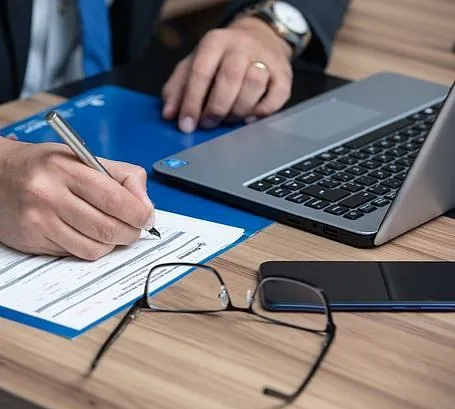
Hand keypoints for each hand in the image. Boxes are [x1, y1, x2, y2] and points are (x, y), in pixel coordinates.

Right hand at [0, 139, 153, 259]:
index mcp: (67, 169)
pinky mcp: (33, 241)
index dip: (139, 213)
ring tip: (112, 231)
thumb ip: (123, 176)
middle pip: (107, 228)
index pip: (116, 199)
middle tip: (134, 228)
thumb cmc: (47, 166)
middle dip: (131, 233)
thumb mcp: (85, 158)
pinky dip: (91, 248)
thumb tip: (146, 205)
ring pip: (94, 248)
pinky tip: (88, 234)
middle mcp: (50, 195)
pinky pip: (76, 254)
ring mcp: (39, 221)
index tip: (146, 217)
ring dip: (112, 244)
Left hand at [162, 17, 292, 132]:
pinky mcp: (284, 75)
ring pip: (253, 85)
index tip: (186, 124)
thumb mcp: (195, 63)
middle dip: (216, 108)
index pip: (201, 72)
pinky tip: (249, 117)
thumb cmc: (222, 57)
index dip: (192, 102)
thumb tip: (169, 114)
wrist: (261, 38)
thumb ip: (178, 87)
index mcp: (215, 41)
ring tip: (228, 118)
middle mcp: (242, 46)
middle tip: (209, 123)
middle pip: (229, 78)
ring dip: (238, 110)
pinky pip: (275, 98)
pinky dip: (260, 113)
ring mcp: (266, 59)